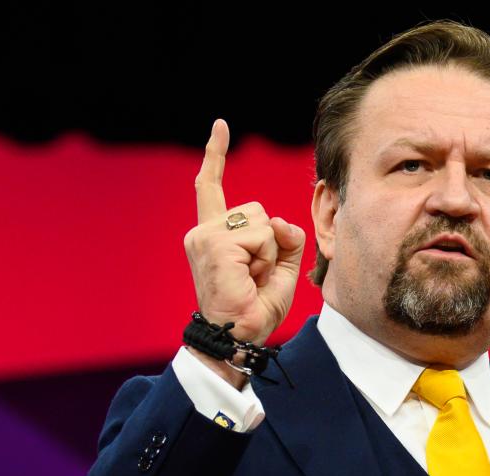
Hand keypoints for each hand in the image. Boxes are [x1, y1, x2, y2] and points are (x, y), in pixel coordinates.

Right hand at [183, 118, 305, 346]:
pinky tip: (250, 278)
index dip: (215, 154)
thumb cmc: (255, 309)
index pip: (211, 187)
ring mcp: (205, 237)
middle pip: (257, 210)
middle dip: (270, 242)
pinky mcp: (214, 245)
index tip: (220, 125)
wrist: (238, 336)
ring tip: (252, 278)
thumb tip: (280, 220)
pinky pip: (263, 237)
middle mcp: (202, 232)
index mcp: (212, 235)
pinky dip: (267, 259)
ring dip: (269, 253)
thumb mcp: (281, 268)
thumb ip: (286, 238)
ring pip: (262, 223)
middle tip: (256, 275)